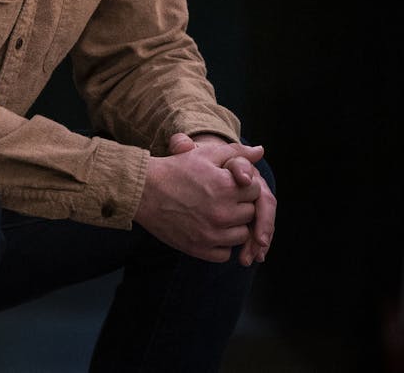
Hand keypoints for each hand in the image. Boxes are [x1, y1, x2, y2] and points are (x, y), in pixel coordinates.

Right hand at [169, 134, 274, 265]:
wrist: (142, 191)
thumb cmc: (175, 170)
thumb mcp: (205, 155)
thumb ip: (236, 153)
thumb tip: (261, 152)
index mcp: (226, 187)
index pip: (255, 190)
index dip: (243, 186)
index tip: (227, 184)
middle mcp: (222, 212)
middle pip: (250, 213)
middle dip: (240, 205)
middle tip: (220, 199)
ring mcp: (211, 233)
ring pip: (242, 235)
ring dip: (233, 226)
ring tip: (215, 214)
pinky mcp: (200, 249)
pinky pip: (225, 253)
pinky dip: (220, 244)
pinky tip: (208, 229)